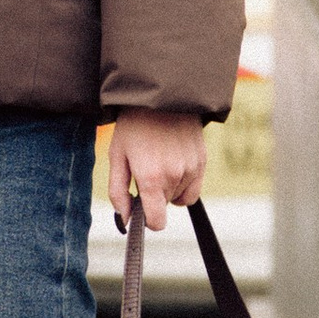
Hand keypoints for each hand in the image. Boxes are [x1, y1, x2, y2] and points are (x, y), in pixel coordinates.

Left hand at [109, 109, 205, 230]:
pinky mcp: (202, 161)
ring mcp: (191, 169)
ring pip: (178, 196)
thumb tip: (125, 220)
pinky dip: (183, 184)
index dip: (147, 220)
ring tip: (159, 159)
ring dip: (168, 187)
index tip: (140, 207)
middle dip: (153, 195)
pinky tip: (174, 165)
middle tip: (144, 168)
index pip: (157, 222)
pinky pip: (193, 189)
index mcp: (151, 178)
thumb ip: (118, 192)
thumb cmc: (133, 126)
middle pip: (164, 206)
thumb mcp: (117, 156)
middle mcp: (174, 176)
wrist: (161, 96)